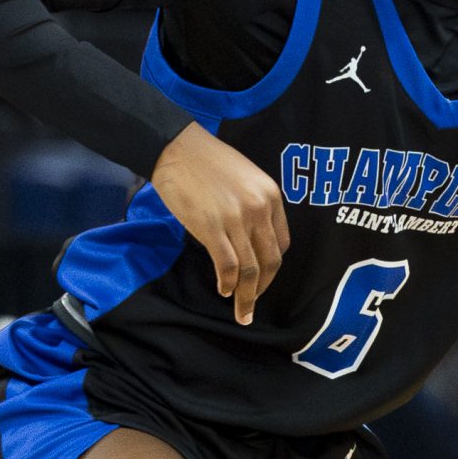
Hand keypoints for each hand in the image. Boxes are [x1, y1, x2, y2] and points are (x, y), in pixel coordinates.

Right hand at [151, 123, 289, 325]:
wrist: (175, 147)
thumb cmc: (206, 162)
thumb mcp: (245, 179)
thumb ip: (254, 207)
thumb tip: (250, 239)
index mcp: (271, 197)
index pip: (281, 243)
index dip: (272, 267)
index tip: (262, 279)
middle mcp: (259, 209)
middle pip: (270, 261)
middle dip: (263, 288)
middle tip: (252, 305)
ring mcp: (237, 219)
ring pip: (251, 268)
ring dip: (246, 295)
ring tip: (241, 311)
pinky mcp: (212, 226)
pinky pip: (228, 265)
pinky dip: (228, 283)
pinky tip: (223, 290)